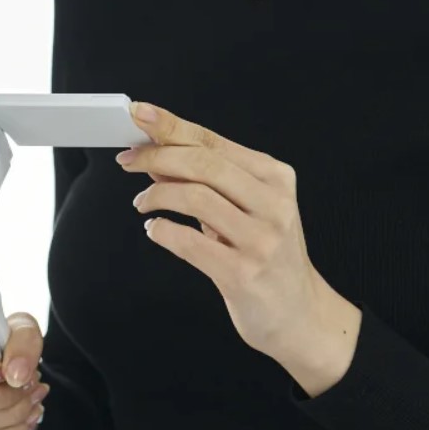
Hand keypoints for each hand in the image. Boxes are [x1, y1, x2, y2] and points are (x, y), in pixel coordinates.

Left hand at [119, 102, 362, 395]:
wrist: (300, 314)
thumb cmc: (268, 256)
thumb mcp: (248, 209)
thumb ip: (209, 182)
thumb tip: (159, 157)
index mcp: (275, 178)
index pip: (214, 142)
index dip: (171, 126)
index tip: (139, 115)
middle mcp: (274, 204)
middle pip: (204, 164)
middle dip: (157, 156)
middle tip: (129, 160)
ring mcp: (261, 239)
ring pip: (196, 197)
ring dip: (156, 195)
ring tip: (142, 203)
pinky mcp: (243, 273)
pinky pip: (189, 243)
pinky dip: (163, 231)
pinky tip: (156, 230)